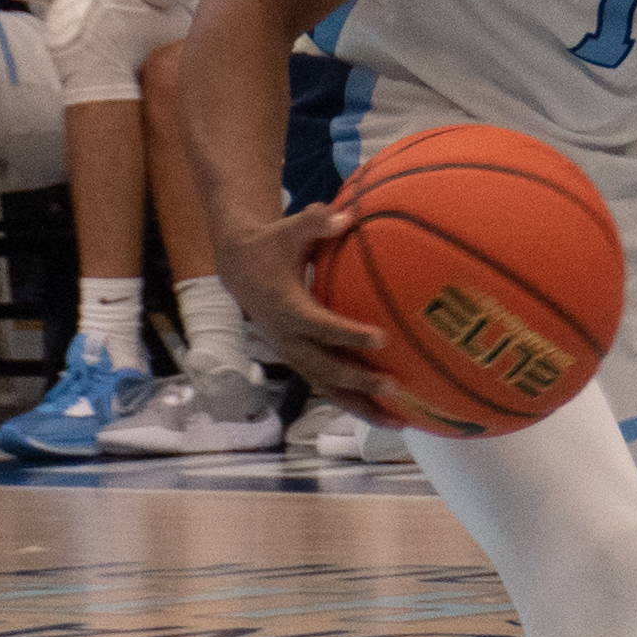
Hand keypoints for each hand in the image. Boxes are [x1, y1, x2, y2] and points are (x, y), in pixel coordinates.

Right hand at [219, 197, 412, 415]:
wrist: (239, 269)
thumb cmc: (270, 247)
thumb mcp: (287, 229)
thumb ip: (315, 223)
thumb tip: (346, 216)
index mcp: (286, 308)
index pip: (319, 326)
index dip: (348, 334)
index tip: (381, 339)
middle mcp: (288, 338)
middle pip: (324, 367)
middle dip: (358, 379)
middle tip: (394, 385)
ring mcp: (293, 354)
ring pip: (327, 388)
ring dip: (360, 405)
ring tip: (398, 421)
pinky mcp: (300, 361)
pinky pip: (328, 387)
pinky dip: (354, 402)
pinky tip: (387, 414)